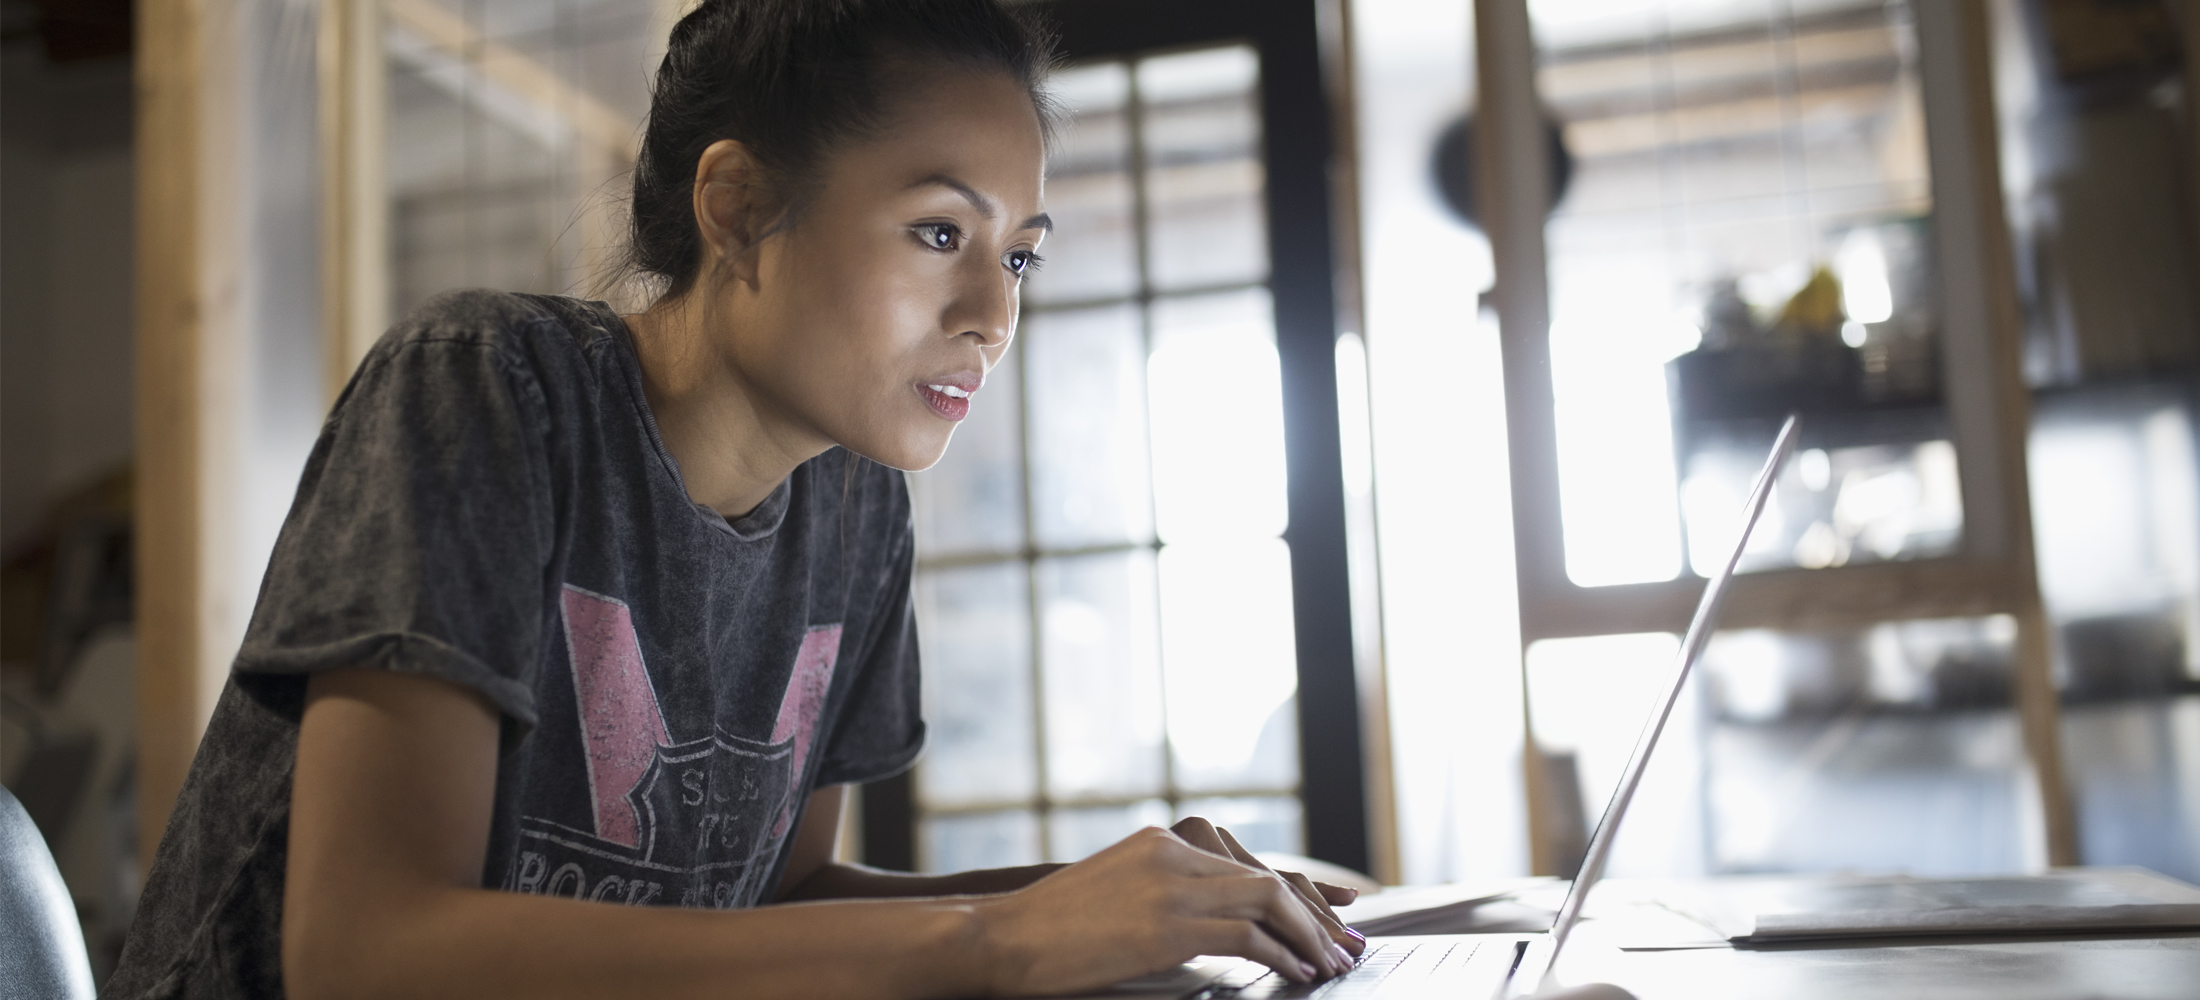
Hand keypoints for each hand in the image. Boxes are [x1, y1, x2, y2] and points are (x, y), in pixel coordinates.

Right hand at [972, 825, 1355, 996]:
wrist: (1002, 937)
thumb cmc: (1050, 930)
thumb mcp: (1116, 893)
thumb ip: (1166, 895)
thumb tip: (1215, 929)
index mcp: (1162, 841)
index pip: (1247, 862)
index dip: (1299, 886)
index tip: (1337, 907)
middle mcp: (1173, 853)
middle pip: (1267, 878)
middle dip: (1315, 915)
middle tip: (1344, 944)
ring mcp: (1171, 886)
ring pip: (1268, 902)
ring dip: (1308, 936)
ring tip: (1330, 963)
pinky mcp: (1168, 926)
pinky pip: (1247, 937)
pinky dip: (1283, 955)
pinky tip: (1297, 974)